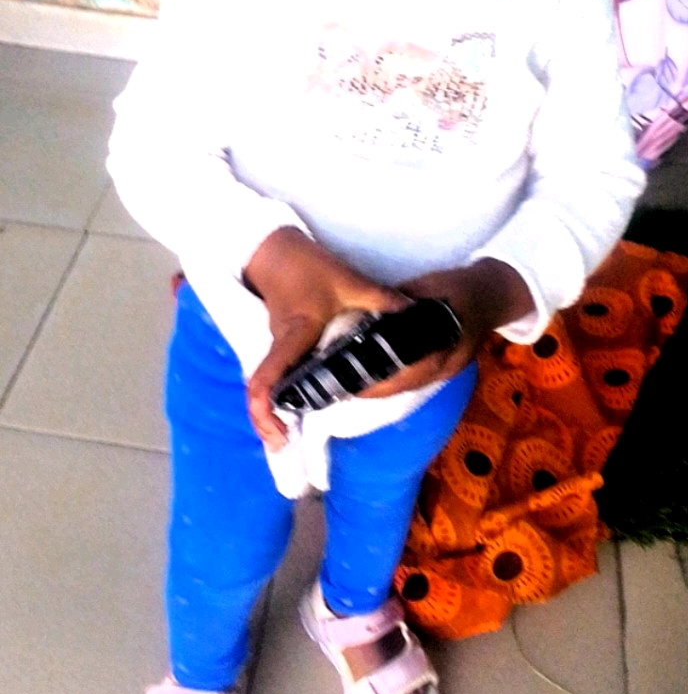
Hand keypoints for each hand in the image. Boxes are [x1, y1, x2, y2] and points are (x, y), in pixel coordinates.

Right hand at [243, 228, 408, 448]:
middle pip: (266, 392)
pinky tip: (304, 401)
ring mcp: (275, 346)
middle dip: (272, 421)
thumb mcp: (349, 282)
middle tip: (286, 445)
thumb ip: (383, 302)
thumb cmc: (307, 266)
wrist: (272, 248)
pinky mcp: (279, 343)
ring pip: (273, 385)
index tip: (279, 435)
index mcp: (294, 337)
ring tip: (291, 434)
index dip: (266, 412)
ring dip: (278, 409)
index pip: (266, 380)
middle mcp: (279, 347)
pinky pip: (280, 374)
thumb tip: (416, 318)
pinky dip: (286, 392)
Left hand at [368, 258, 534, 397]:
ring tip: (356, 384)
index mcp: (445, 348)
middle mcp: (447, 366)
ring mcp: (448, 369)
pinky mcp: (446, 365)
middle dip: (377, 389)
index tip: (355, 383)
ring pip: (412, 385)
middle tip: (347, 387)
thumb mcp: (433, 285)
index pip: (408, 372)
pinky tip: (379, 375)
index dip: (381, 381)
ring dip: (385, 388)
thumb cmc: (462, 287)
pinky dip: (397, 380)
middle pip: (407, 385)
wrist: (494, 293)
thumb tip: (375, 308)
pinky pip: (419, 378)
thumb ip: (405, 299)